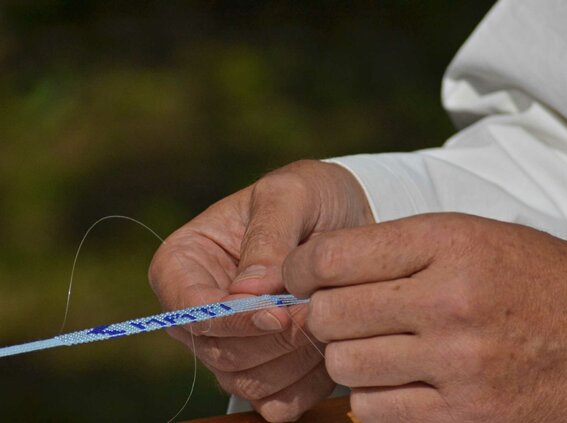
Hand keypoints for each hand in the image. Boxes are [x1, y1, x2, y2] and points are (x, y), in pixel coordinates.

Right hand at [148, 160, 372, 421]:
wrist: (347, 220)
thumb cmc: (311, 197)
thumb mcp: (291, 195)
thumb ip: (268, 237)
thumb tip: (247, 290)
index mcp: (184, 262)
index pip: (190, 308)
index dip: (231, 320)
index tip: (279, 313)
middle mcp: (197, 310)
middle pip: (219, 351)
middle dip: (274, 339)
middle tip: (320, 313)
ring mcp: (229, 343)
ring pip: (247, 382)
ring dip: (295, 362)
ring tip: (330, 324)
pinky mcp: (262, 368)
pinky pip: (275, 402)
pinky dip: (306, 385)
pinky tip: (331, 350)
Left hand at [284, 213, 566, 421]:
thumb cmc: (538, 279)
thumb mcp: (473, 236)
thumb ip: (396, 248)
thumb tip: (316, 267)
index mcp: (448, 242)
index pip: (329, 255)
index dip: (299, 267)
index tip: (301, 274)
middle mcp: (449, 301)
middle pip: (327, 315)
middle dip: (318, 314)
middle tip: (335, 312)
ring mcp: (457, 364)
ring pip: (344, 366)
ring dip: (345, 357)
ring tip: (373, 345)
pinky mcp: (465, 416)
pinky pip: (373, 410)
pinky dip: (373, 396)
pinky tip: (398, 379)